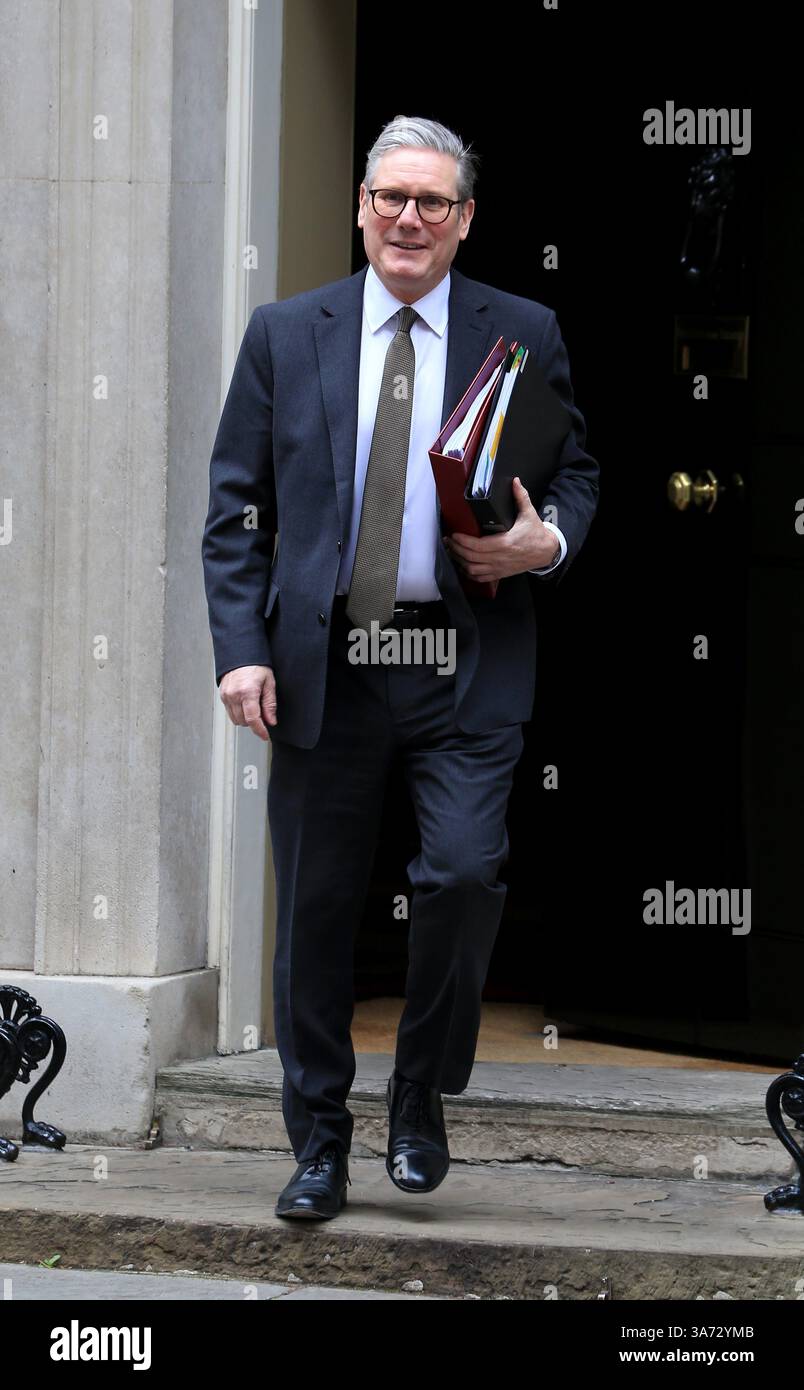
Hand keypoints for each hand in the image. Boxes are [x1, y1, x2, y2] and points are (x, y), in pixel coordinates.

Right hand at [219, 665, 276, 739]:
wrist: (241, 654)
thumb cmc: (256, 666)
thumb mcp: (269, 683)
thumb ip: (270, 704)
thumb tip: (271, 721)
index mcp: (247, 691)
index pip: (252, 719)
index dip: (260, 730)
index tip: (265, 735)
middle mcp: (234, 695)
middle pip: (243, 721)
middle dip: (254, 722)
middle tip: (263, 714)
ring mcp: (226, 695)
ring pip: (235, 719)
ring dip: (245, 719)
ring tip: (254, 707)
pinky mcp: (222, 695)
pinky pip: (230, 712)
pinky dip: (238, 713)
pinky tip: (245, 704)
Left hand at [443, 477, 559, 580]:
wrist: (546, 552)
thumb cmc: (536, 534)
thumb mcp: (529, 514)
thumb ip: (521, 497)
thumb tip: (515, 481)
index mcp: (506, 543)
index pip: (478, 545)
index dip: (463, 541)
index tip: (454, 534)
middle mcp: (500, 557)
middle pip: (471, 557)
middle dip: (456, 549)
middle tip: (449, 540)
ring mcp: (499, 567)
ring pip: (473, 569)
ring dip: (460, 561)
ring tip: (452, 551)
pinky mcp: (500, 573)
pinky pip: (480, 577)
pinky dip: (469, 573)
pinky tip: (463, 565)